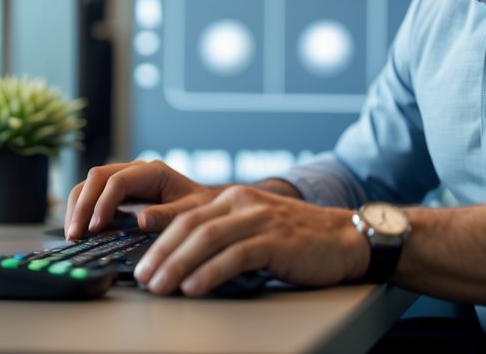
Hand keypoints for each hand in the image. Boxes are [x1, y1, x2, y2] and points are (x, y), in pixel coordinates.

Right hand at [64, 160, 216, 239]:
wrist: (205, 203)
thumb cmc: (200, 207)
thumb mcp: (191, 212)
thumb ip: (168, 215)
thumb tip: (142, 220)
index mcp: (153, 171)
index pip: (117, 181)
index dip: (103, 204)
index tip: (95, 228)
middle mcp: (135, 170)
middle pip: (97, 177)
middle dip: (82, 205)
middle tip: (75, 234)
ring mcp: (125, 178)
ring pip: (90, 184)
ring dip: (78, 207)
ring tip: (73, 235)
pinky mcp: (119, 191)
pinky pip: (94, 195)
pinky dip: (83, 210)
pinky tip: (82, 231)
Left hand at [134, 185, 368, 296]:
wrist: (345, 238)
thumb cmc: (297, 240)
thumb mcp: (254, 227)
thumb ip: (224, 235)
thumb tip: (183, 261)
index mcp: (233, 198)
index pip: (184, 217)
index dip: (157, 240)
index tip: (140, 264)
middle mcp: (242, 202)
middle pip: (189, 226)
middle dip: (160, 254)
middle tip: (143, 279)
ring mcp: (260, 219)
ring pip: (207, 239)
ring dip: (178, 265)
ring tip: (160, 286)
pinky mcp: (277, 240)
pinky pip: (235, 255)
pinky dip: (210, 272)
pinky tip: (194, 287)